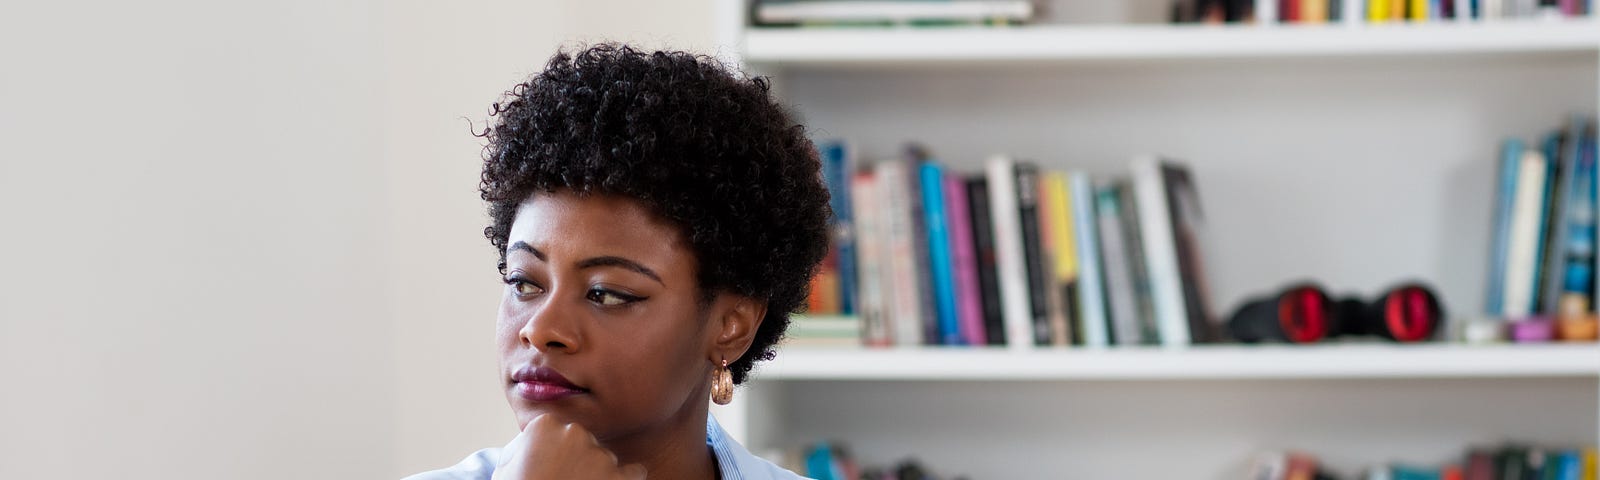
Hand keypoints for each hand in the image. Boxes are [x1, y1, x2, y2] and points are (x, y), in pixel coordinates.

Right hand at [490, 414, 646, 479]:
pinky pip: (634, 472)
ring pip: (606, 460)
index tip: (548, 470)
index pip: (559, 433)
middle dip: (578, 462)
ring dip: (597, 474)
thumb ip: (524, 444)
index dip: (554, 454)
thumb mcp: (506, 467)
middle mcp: (575, 433)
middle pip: (584, 444)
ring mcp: (599, 455)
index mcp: (545, 426)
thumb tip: (536, 439)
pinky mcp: (619, 478)